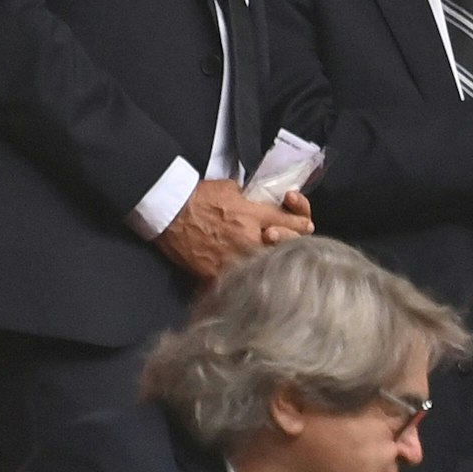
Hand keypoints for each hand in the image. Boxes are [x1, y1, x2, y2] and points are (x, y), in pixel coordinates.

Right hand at [155, 180, 314, 283]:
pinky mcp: (217, 274)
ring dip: (272, 265)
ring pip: (266, 267)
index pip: (292, 222)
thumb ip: (251, 198)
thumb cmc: (198, 196)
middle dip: (292, 245)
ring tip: (275, 266)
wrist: (169, 212)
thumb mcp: (231, 188)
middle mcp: (249, 238)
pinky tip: (248, 283)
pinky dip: (244, 282)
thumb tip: (264, 204)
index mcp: (254, 215)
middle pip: (286, 248)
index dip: (301, 224)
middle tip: (289, 246)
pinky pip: (238, 282)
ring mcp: (235, 259)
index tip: (303, 226)